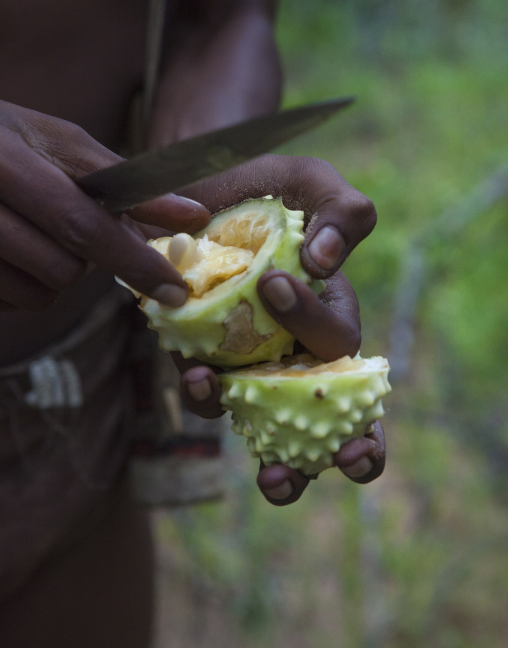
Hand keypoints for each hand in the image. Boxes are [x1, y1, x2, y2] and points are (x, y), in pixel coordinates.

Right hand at [0, 100, 209, 311]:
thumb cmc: (6, 139)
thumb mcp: (59, 143)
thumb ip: (124, 182)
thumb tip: (193, 217)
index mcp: (5, 164)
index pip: (81, 225)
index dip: (133, 261)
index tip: (174, 290)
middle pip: (63, 269)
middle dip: (87, 259)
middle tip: (70, 225)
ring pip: (39, 295)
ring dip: (54, 274)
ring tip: (36, 233)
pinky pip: (12, 304)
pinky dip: (25, 285)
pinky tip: (12, 252)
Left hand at [175, 154, 385, 504]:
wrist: (196, 193)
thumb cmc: (264, 189)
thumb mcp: (310, 183)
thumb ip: (343, 211)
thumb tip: (325, 263)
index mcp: (330, 314)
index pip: (342, 343)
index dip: (318, 327)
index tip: (273, 286)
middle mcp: (296, 351)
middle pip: (334, 416)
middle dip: (349, 447)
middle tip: (345, 456)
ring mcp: (251, 367)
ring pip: (279, 434)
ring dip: (286, 463)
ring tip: (274, 473)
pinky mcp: (209, 366)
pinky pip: (216, 401)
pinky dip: (211, 402)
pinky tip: (200, 381)